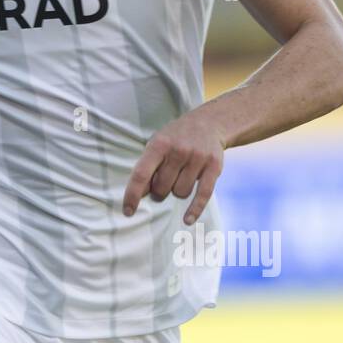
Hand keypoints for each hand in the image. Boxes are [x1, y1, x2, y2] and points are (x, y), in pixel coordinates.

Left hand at [122, 109, 225, 224]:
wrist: (209, 122)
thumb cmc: (176, 138)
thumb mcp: (157, 144)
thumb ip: (147, 167)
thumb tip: (140, 194)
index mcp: (159, 144)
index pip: (141, 174)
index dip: (132, 195)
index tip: (128, 211)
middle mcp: (178, 151)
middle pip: (162, 188)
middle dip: (159, 191)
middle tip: (164, 182)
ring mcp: (197, 158)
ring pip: (180, 193)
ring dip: (177, 192)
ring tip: (180, 178)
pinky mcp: (214, 167)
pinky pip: (203, 195)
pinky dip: (194, 209)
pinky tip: (187, 220)